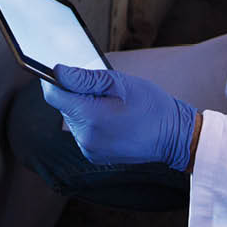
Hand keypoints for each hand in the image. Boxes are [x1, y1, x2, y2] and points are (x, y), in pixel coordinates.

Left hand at [41, 64, 198, 171]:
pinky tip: (111, 118)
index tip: (63, 70)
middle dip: (75, 92)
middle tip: (103, 89)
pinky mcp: (94, 156)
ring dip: (83, 107)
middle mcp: (85, 138)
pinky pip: (83, 132)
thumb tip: (58, 72)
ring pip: (73, 118)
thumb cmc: (151, 106)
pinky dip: (90, 122)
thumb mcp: (119, 83)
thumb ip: (84, 78)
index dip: (54, 79)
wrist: (173, 136)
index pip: (53, 95)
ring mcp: (89, 150)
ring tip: (111, 105)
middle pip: (63, 106)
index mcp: (90, 117)